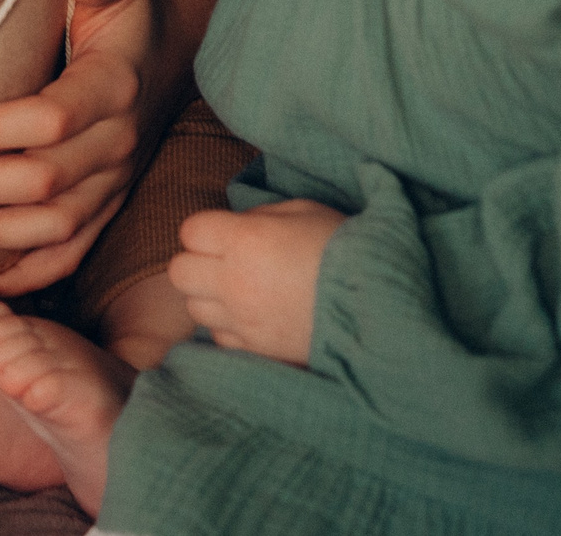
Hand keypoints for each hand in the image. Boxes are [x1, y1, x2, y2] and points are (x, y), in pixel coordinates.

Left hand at [0, 0, 153, 295]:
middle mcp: (118, 143)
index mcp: (114, 87)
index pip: (50, 119)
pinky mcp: (107, 205)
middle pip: (44, 180)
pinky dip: (26, 274)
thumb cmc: (128, 12)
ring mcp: (115, 182)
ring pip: (55, 226)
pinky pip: (70, 253)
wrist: (170, 51)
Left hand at [167, 199, 345, 364]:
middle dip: (197, 261)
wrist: (381, 304)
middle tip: (226, 259)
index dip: (205, 229)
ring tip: (241, 289)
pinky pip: (219, 338)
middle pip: (179, 272)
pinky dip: (229, 326)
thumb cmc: (346, 249)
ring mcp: (243, 320)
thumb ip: (260, 216)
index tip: (226, 232)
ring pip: (194, 308)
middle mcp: (234, 282)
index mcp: (244, 240)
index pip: (190, 231)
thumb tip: (237, 225)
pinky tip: (254, 315)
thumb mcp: (304, 212)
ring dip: (210, 296)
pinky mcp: (256, 349)